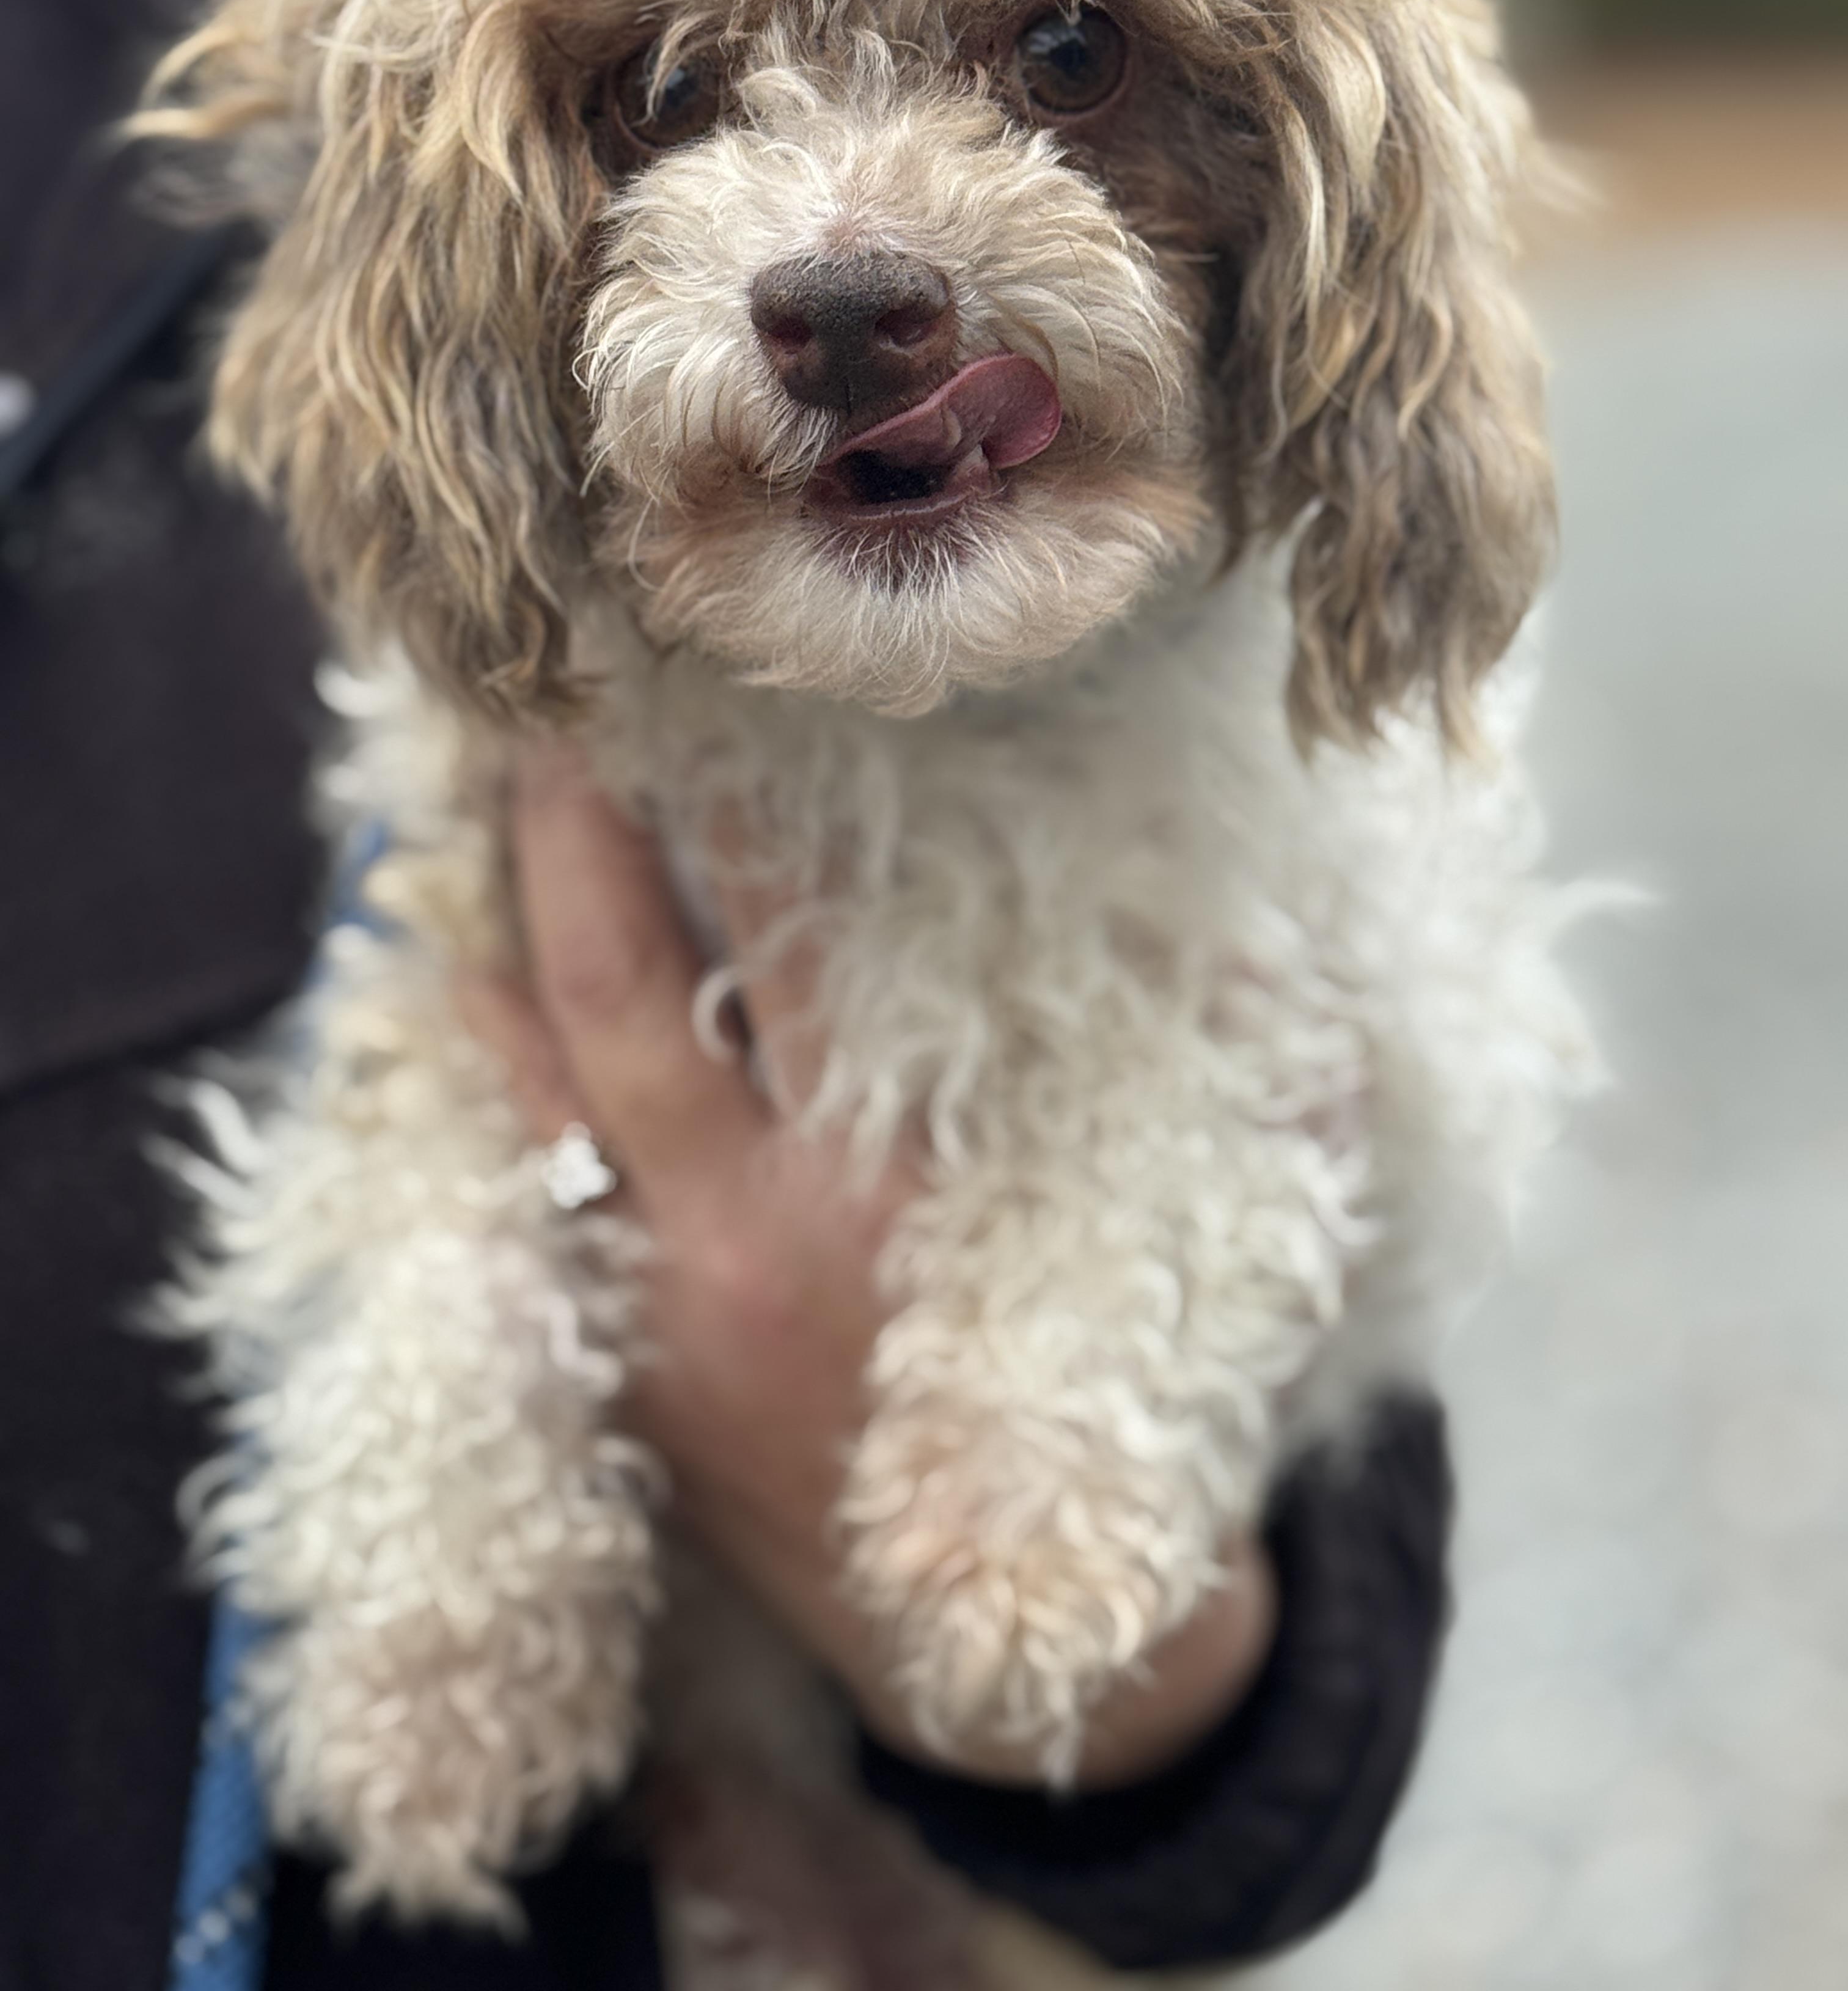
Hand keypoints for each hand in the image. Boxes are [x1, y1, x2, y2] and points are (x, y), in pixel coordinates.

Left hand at [461, 742, 1275, 1787]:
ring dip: (516, 915)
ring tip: (497, 774)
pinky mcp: (625, 1348)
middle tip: (559, 688)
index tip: (741, 690)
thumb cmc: (1113, 1433)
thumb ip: (1248, 1110)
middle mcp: (754, 1231)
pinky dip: (499, 1056)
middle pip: (632, 983)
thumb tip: (1274, 937)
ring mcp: (662, 1295)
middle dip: (588, 825)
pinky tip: (463, 956)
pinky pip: (531, 1171)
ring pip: (551, 1067)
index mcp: (898, 1195)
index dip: (761, 814)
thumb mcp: (1198, 1270)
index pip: (809, 954)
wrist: (1014, 1663)